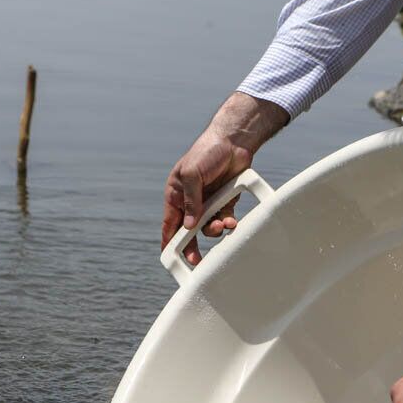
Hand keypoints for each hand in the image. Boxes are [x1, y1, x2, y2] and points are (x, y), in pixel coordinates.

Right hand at [161, 93, 287, 264]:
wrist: (234, 140)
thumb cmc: (206, 152)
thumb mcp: (192, 174)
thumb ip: (191, 201)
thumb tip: (189, 226)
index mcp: (175, 195)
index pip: (169, 223)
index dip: (168, 241)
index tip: (170, 259)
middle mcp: (190, 201)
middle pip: (188, 231)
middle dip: (192, 246)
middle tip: (197, 261)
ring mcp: (208, 202)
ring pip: (208, 227)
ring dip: (215, 229)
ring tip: (223, 225)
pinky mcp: (224, 202)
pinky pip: (223, 219)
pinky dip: (227, 223)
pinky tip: (232, 221)